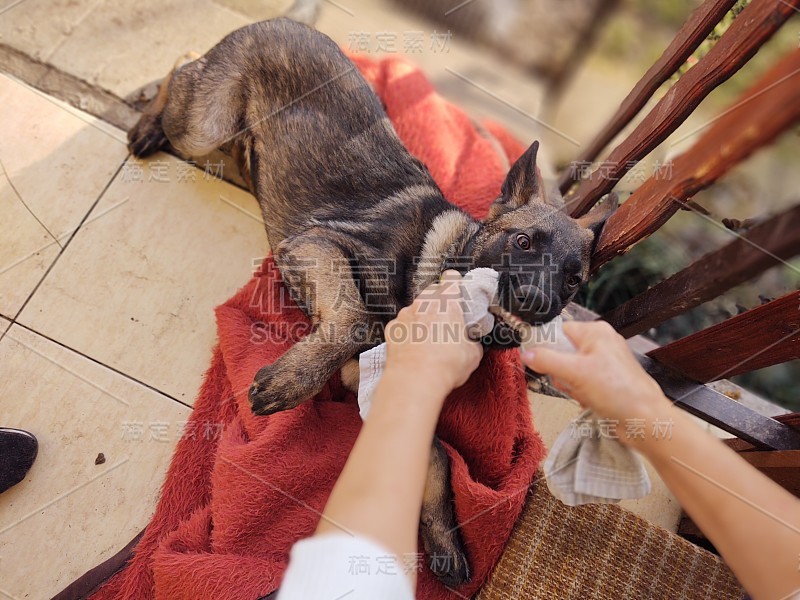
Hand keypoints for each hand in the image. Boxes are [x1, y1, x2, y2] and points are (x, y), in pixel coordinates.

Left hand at [384, 270, 482, 395]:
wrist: (415, 380)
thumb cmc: (445, 365)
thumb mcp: (473, 354)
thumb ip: (472, 341)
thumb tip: (471, 343)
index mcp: (447, 303)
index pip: (451, 278)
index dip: (455, 282)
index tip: (457, 287)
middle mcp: (424, 303)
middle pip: (432, 291)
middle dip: (438, 301)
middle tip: (446, 319)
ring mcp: (405, 314)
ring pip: (415, 308)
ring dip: (422, 318)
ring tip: (429, 339)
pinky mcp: (392, 328)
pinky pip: (402, 325)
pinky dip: (407, 332)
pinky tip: (414, 347)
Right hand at [521, 320, 670, 423]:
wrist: (644, 420)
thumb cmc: (619, 391)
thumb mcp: (575, 373)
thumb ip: (546, 360)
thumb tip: (526, 354)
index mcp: (595, 332)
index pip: (558, 331)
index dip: (547, 347)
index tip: (539, 360)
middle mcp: (600, 343)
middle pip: (561, 353)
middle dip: (561, 373)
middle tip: (572, 382)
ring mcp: (603, 362)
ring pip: (569, 371)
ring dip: (571, 386)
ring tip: (584, 393)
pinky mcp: (605, 380)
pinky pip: (579, 383)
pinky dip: (580, 393)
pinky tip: (590, 400)